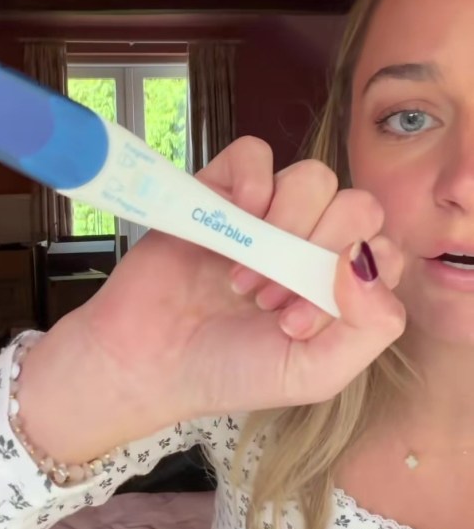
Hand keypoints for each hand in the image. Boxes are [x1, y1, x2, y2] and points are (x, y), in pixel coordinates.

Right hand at [21, 137, 404, 457]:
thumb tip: (366, 261)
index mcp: (340, 283)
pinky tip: (235, 223)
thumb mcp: (316, 374)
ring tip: (243, 278)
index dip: (348, 283)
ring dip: (284, 227)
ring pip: (314, 178)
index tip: (296, 323)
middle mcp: (311, 241)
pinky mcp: (223, 189)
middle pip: (357, 207)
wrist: (146, 361)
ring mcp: (267, 212)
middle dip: (316, 255)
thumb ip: (370, 328)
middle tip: (268, 302)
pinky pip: (257, 154)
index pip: (382, 252)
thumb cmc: (228, 371)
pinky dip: (252, 183)